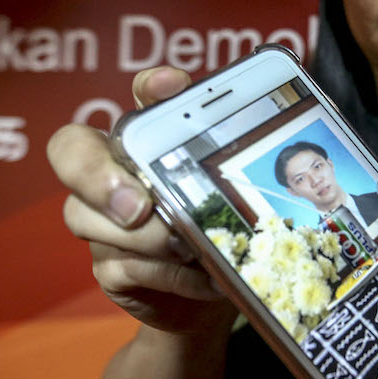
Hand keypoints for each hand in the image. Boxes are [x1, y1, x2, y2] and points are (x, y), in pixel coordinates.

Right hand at [47, 66, 234, 334]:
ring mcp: (104, 221)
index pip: (142, 95)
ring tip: (187, 249)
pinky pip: (124, 267)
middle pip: (73, 150)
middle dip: (96, 174)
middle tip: (138, 206)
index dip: (152, 86)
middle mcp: (117, 170)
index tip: (173, 84)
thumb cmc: (226, 228)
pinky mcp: (111, 269)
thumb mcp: (240, 192)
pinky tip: (203, 278)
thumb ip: (247, 158)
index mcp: (154, 140)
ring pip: (89, 218)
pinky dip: (168, 275)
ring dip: (144, 237)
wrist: (215, 295)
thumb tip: (305, 104)